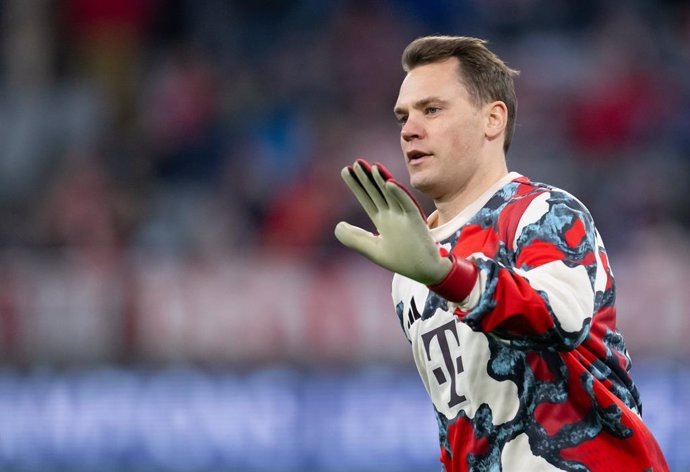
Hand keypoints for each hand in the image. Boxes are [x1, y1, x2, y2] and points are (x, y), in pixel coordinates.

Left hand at [335, 159, 451, 284]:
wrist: (427, 271)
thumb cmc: (402, 260)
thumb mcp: (373, 250)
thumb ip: (354, 238)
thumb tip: (337, 225)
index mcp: (383, 220)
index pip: (367, 198)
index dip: (356, 185)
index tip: (345, 170)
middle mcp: (393, 215)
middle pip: (377, 192)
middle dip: (366, 178)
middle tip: (356, 162)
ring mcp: (405, 217)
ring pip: (391, 195)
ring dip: (382, 180)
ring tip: (372, 166)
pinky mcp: (416, 222)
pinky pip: (408, 205)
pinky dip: (399, 194)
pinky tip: (389, 183)